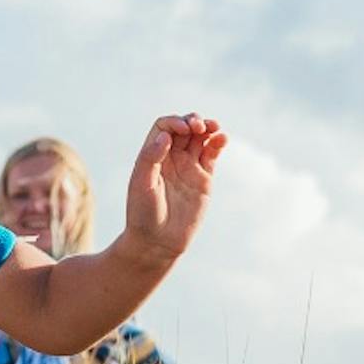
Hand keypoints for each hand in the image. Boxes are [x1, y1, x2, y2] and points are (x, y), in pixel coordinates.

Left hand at [120, 113, 226, 257]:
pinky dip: (218, 143)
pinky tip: (222, 138)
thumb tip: (166, 136)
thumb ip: (151, 158)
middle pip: (184, 128)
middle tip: (199, 127)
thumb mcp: (141, 184)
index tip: (183, 130)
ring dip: (208, 128)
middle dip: (193, 121)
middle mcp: (170, 158)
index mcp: (152, 155)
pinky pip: (212, 155)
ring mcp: (188, 167)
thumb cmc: (143, 214)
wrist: (157, 242)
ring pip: (200, 138)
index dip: (175, 122)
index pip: (165, 126)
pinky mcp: (203, 179)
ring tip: (214, 127)